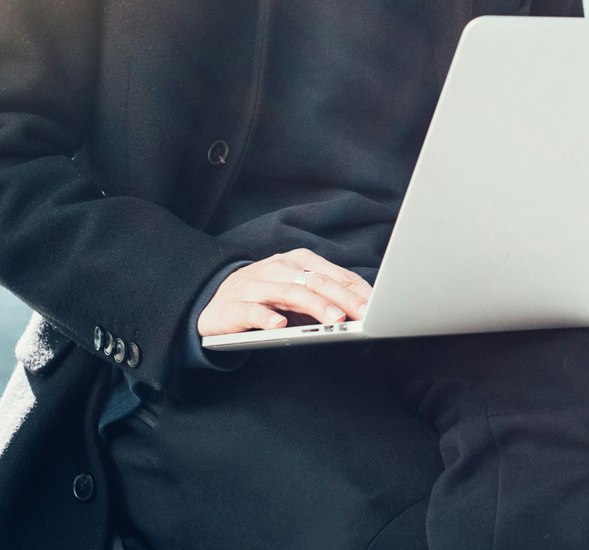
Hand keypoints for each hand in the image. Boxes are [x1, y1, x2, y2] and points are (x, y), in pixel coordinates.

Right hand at [196, 248, 373, 335]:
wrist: (212, 302)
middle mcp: (277, 268)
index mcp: (295, 261)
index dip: (355, 289)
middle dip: (343, 298)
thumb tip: (360, 309)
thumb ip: (322, 297)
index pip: (332, 273)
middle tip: (364, 315)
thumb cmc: (263, 297)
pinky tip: (280, 327)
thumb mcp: (295, 292)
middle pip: (316, 281)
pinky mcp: (235, 306)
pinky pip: (253, 311)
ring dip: (315, 306)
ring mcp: (255, 285)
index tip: (376, 306)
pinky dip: (267, 318)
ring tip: (335, 320)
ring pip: (289, 293)